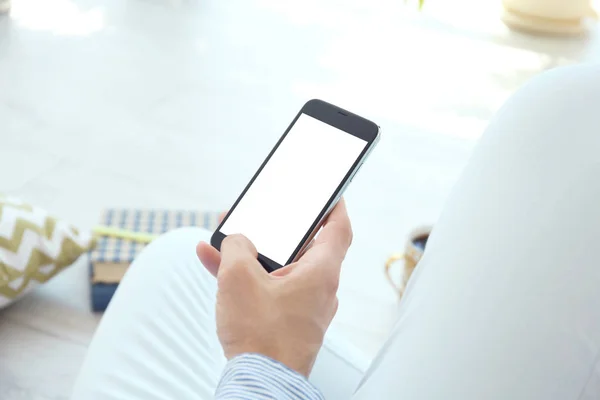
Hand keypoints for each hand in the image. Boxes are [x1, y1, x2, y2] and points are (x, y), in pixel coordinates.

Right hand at [196, 199, 352, 376]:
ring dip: (253, 255)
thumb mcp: (239, 278)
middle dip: (275, 231)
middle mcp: (319, 289)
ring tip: (225, 241)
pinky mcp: (288, 322)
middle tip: (259, 217)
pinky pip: (269, 290)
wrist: (260, 383)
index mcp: (320, 272)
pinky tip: (217, 267)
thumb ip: (236, 247)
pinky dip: (249, 279)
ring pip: (279, 270)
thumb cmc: (261, 335)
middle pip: (302, 248)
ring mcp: (304, 307)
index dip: (334, 206)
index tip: (330, 194)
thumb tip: (236, 242)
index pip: (338, 229)